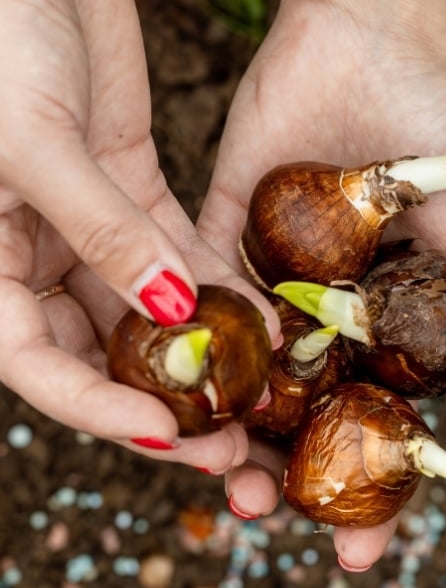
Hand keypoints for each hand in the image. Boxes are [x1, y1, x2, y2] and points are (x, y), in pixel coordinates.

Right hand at [0, 0, 278, 471]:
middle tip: (235, 449)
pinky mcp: (130, 187)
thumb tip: (171, 312)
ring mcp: (85, 223)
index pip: (35, 363)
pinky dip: (221, 289)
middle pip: (101, 354)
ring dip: (207, 361)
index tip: (172, 435)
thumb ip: (99, 229)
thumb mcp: (32, 137)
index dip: (99, 409)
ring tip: (268, 410)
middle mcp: (29, 253)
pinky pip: (180, 255)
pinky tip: (273, 327)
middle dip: (167, 405)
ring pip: (149, 313)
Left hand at [198, 0, 445, 568]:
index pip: (379, 423)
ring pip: (247, 374)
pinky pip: (202, 301)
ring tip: (232, 486)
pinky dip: (198, 355)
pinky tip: (197, 405)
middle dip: (293, 477)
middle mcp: (331, 311)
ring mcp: (275, 275)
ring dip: (236, 437)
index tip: (362, 552)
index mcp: (395, 324)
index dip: (372, 490)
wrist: (382, 38)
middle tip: (280, 524)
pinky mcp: (220, 230)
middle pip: (306, 414)